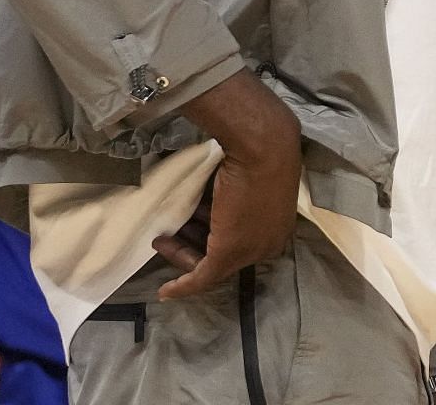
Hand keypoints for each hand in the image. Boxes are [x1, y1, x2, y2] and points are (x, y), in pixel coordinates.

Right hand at [161, 70, 301, 299]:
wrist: (262, 145)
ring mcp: (251, 249)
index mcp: (275, 224)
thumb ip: (230, 193)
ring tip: (161, 238)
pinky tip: (165, 291)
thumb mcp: (243, 176)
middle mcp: (267, 242)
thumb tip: (214, 194)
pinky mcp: (230, 253)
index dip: (210, 234)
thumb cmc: (254, 149)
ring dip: (182, 252)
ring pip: (211, 261)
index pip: (238, 238)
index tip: (187, 229)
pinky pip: (203, 278)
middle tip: (167, 235)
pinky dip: (183, 285)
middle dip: (191, 244)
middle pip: (223, 252)